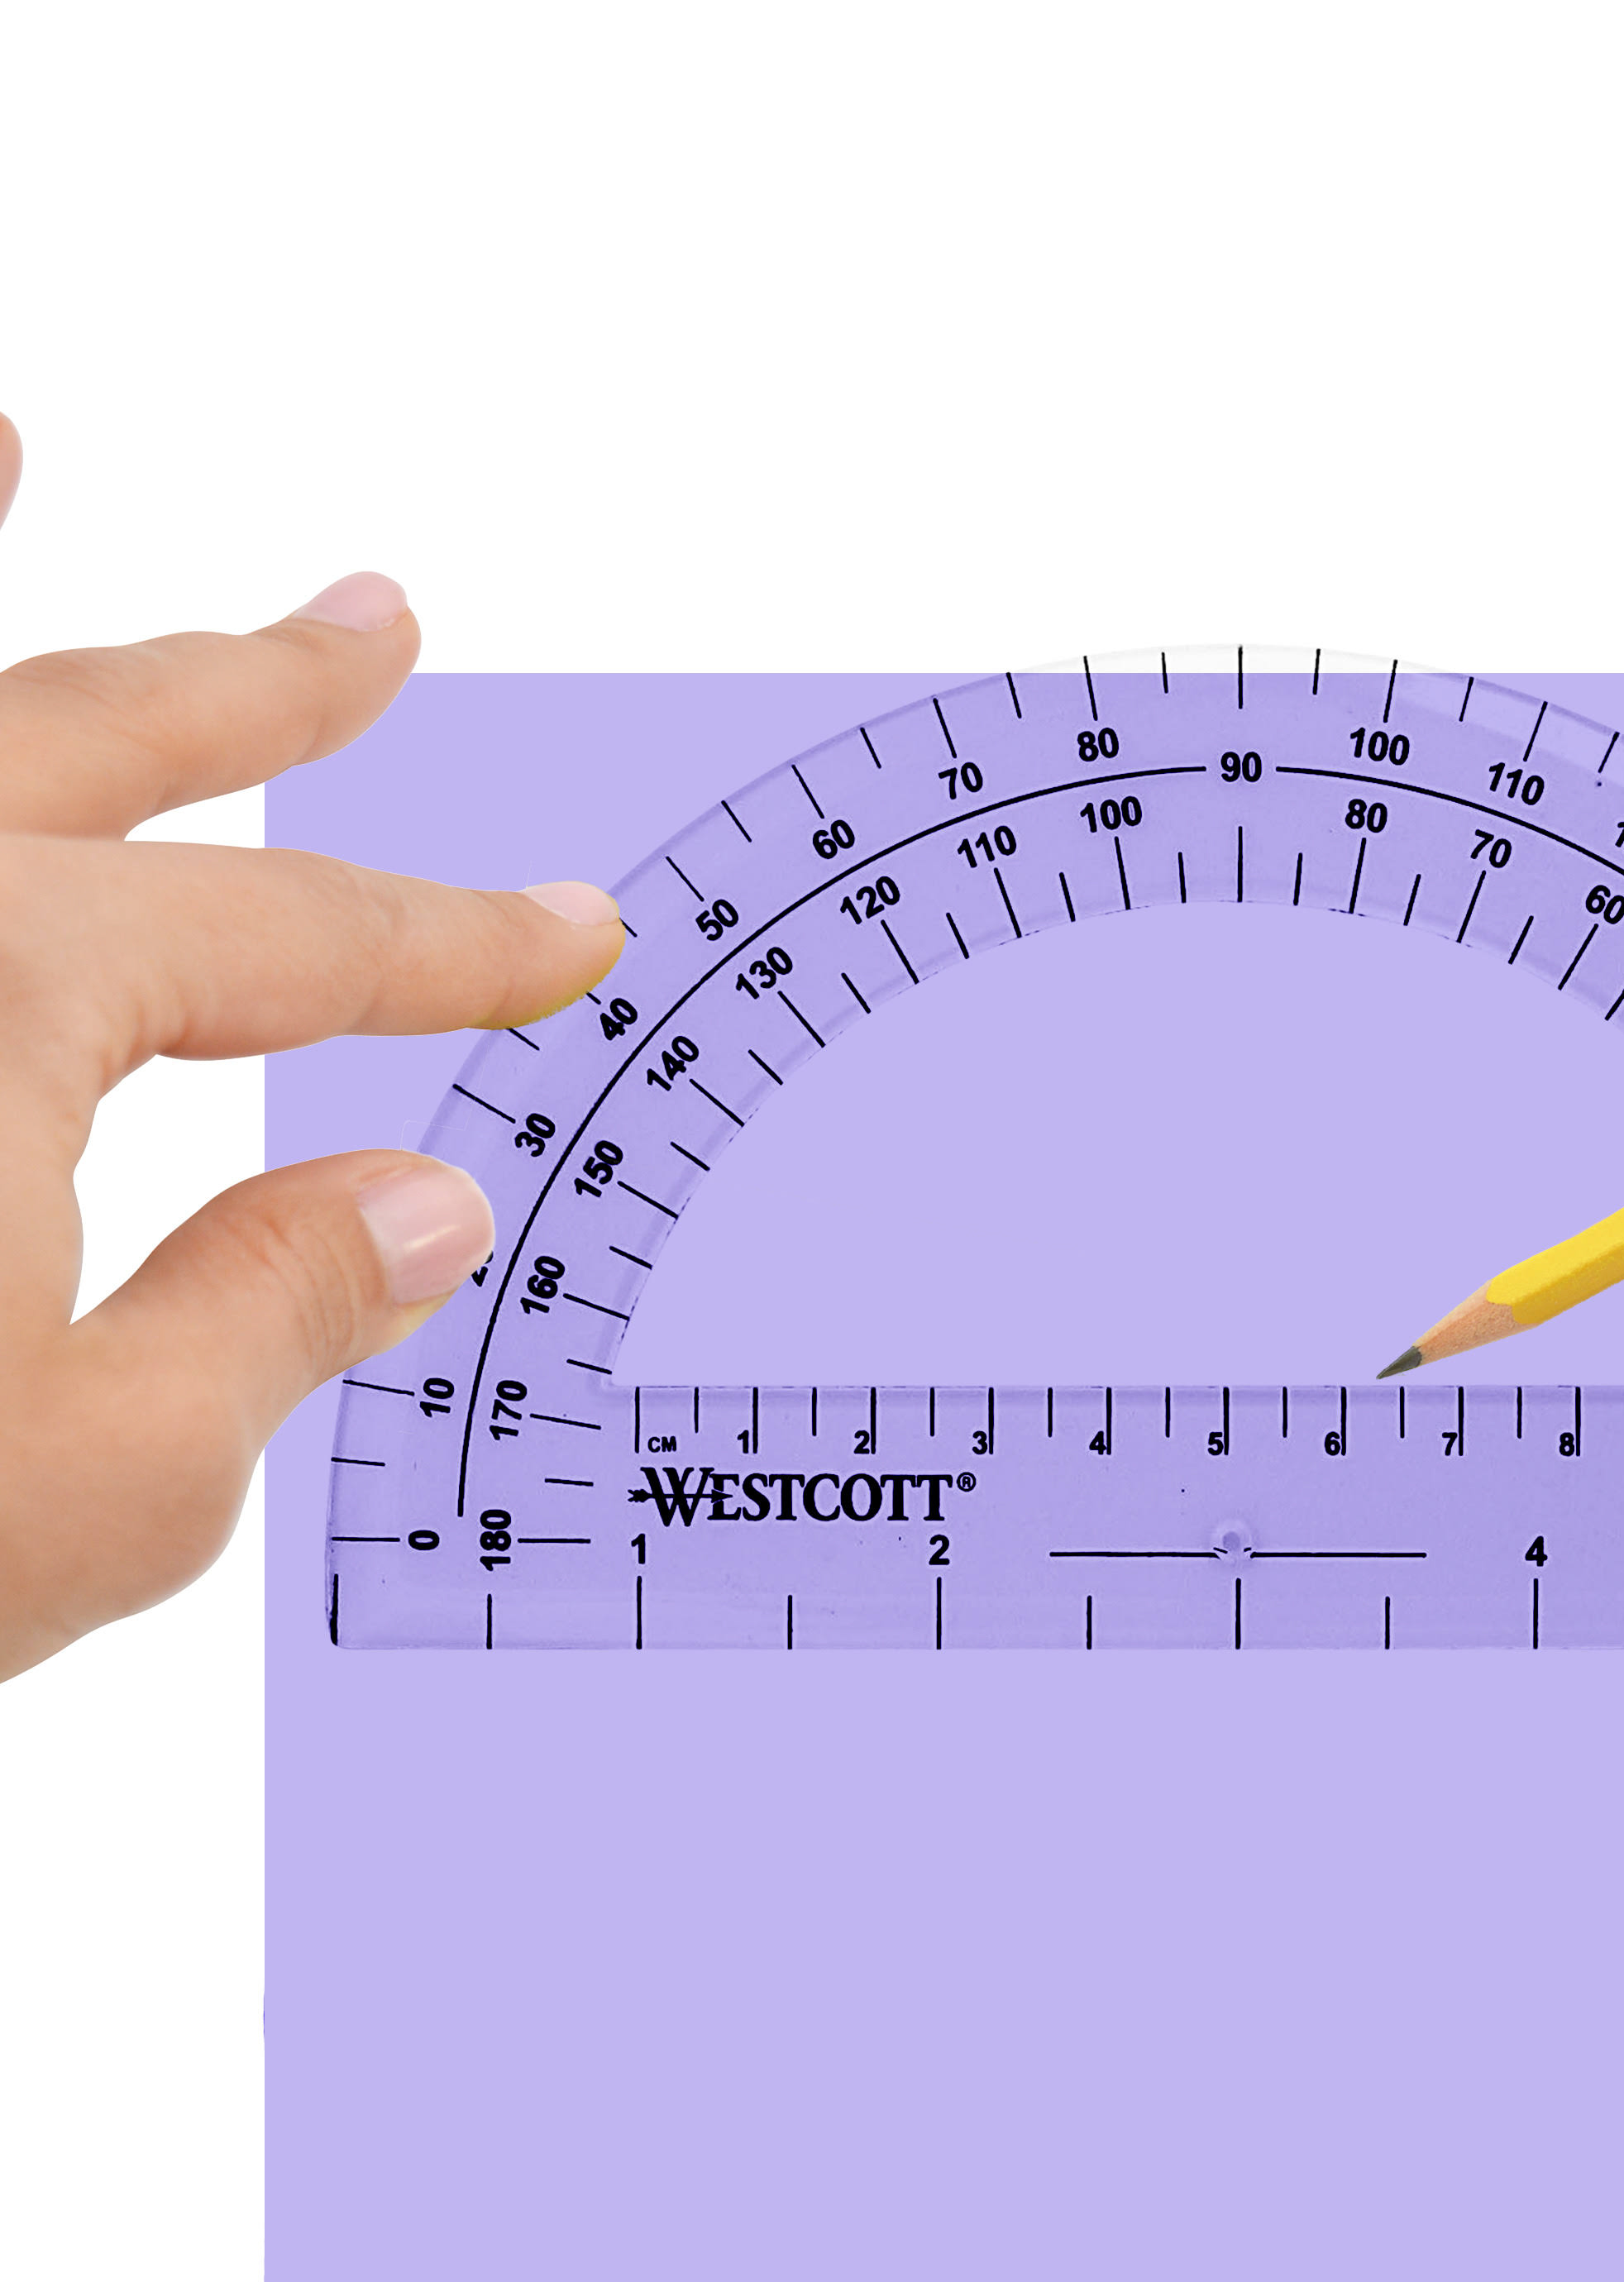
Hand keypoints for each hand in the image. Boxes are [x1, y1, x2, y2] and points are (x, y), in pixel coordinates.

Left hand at [0, 414, 623, 1677]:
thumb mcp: (78, 1492)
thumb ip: (275, 1314)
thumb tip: (426, 1205)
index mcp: (3, 991)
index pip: (305, 945)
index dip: (463, 943)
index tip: (566, 929)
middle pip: (104, 740)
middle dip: (265, 690)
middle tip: (367, 632)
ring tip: (18, 446)